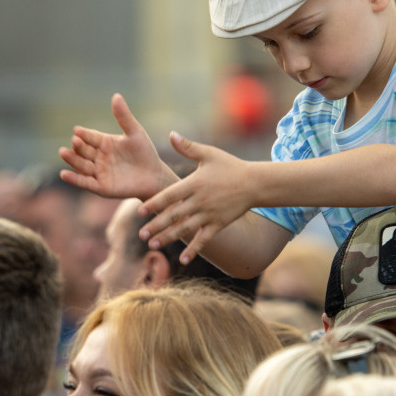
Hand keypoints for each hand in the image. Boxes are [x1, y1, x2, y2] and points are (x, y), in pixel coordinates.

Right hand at [59, 93, 174, 199]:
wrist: (154, 176)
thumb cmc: (145, 153)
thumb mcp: (135, 132)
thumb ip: (124, 117)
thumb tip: (116, 95)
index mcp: (105, 143)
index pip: (90, 137)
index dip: (84, 134)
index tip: (77, 130)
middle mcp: (99, 157)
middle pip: (84, 151)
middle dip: (78, 146)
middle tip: (74, 141)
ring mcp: (99, 172)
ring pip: (82, 165)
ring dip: (72, 160)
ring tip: (63, 153)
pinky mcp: (101, 187)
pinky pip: (85, 182)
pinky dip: (74, 179)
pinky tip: (64, 174)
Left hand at [138, 131, 254, 263]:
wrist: (255, 183)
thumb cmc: (230, 166)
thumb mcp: (209, 154)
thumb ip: (188, 147)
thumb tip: (171, 134)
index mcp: (195, 183)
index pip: (171, 195)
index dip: (155, 204)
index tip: (140, 212)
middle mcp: (201, 201)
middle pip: (174, 215)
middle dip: (157, 225)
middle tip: (141, 234)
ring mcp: (210, 214)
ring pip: (186, 229)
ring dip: (169, 238)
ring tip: (153, 245)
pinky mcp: (219, 224)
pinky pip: (204, 239)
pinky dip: (194, 249)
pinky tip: (183, 260)